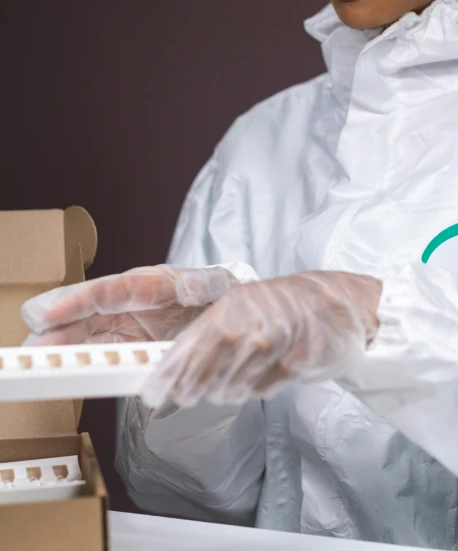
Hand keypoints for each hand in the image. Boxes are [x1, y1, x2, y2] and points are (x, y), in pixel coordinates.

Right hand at [21, 265, 233, 344]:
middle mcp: (131, 302)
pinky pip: (103, 352)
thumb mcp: (215, 284)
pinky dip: (84, 361)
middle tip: (34, 346)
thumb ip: (203, 284)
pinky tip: (66, 370)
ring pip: (89, 334)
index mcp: (149, 282)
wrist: (226, 310)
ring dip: (64, 347)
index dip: (77, 302)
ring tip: (39, 359)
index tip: (50, 314)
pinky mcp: (130, 343)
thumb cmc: (217, 291)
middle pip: (89, 314)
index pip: (107, 291)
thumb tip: (192, 284)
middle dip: (60, 329)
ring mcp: (128, 323)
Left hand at [140, 270, 381, 407]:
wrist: (331, 303)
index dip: (167, 374)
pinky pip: (260, 390)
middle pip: (204, 374)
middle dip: (191, 390)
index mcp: (229, 307)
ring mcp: (271, 345)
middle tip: (187, 395)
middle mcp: (247, 325)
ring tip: (233, 379)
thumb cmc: (280, 305)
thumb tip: (174, 365)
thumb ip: (208, 332)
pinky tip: (262, 373)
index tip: (152, 393)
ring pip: (230, 388)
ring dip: (225, 391)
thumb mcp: (239, 306)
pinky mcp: (293, 364)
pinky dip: (255, 388)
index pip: (188, 347)